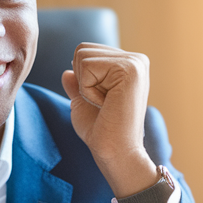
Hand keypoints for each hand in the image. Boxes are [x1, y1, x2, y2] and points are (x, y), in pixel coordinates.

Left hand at [61, 43, 158, 197]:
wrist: (115, 153)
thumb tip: (66, 72)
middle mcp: (135, 59)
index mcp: (127, 65)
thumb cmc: (101, 133)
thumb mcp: (83, 104)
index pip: (85, 52)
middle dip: (82, 80)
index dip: (82, 80)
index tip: (102, 103)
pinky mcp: (130, 68)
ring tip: (106, 104)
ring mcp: (135, 62)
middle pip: (82, 49)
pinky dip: (88, 89)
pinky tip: (107, 103)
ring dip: (85, 85)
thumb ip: (77, 86)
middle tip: (103, 104)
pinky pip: (86, 66)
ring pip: (82, 55)